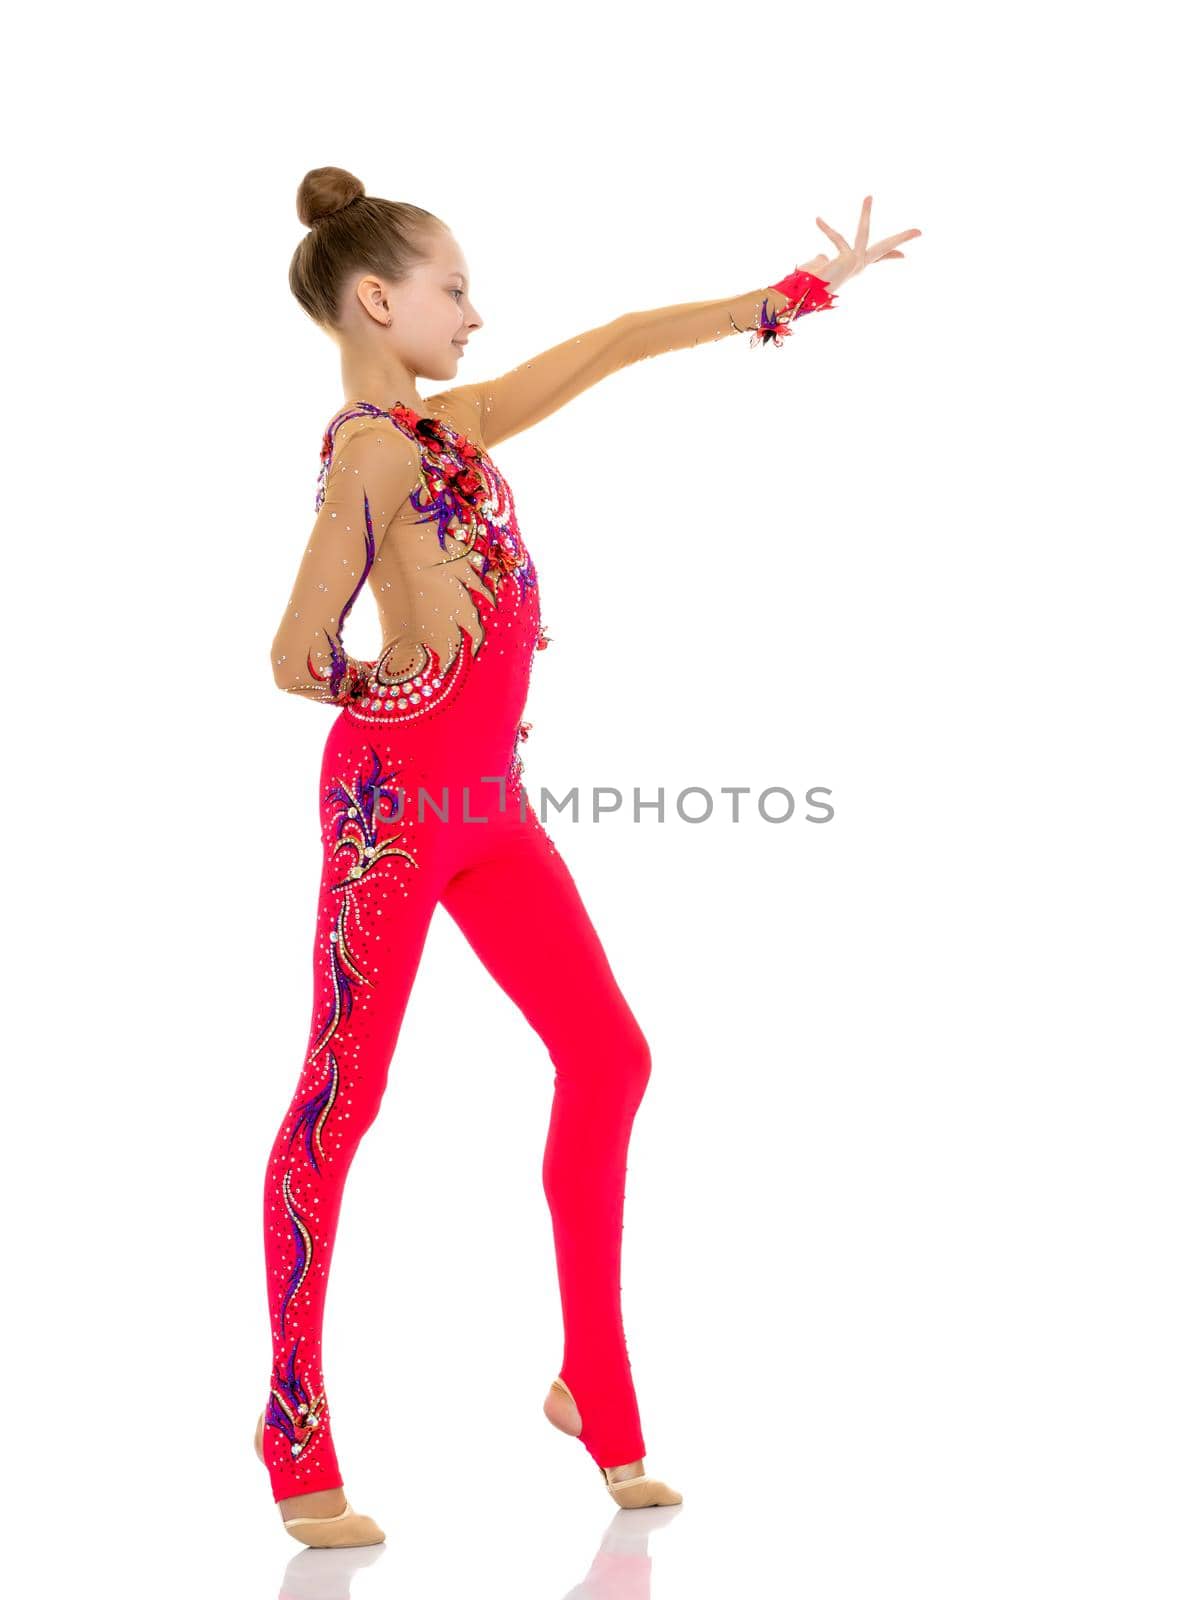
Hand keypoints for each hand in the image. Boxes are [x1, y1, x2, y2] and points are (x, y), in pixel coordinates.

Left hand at [798, 196, 920, 291]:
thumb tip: (822, 255)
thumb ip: (822, 260)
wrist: (807, 294)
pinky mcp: (849, 259)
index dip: (891, 255)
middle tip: (919, 231)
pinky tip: (817, 220)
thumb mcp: (820, 268)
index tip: (904, 256)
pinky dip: (826, 229)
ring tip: (868, 196)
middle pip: (884, 249)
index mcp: (855, 268)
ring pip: (863, 233)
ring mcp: (855, 263)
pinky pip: (837, 239)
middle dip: (902, 239)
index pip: (877, 259)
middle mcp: (858, 266)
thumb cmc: (811, 284)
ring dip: (865, 213)